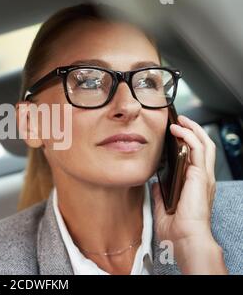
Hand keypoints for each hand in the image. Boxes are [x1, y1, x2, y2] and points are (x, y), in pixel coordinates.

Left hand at [151, 115, 226, 273]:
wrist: (185, 239)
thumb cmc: (177, 230)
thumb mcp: (165, 207)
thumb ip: (161, 194)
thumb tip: (155, 183)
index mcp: (196, 185)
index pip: (196, 157)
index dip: (188, 143)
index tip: (175, 134)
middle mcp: (203, 179)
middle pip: (204, 146)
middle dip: (193, 130)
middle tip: (179, 120)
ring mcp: (204, 176)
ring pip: (204, 143)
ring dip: (192, 129)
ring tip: (179, 120)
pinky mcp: (201, 175)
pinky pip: (198, 148)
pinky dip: (189, 135)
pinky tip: (178, 129)